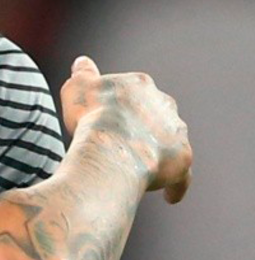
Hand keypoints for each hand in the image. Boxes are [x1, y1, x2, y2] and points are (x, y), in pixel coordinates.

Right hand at [60, 55, 192, 202]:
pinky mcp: (182, 159)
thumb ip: (83, 74)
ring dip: (161, 151)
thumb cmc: (91, 116)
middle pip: (158, 113)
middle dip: (147, 124)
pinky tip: (169, 197)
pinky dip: (176, 185)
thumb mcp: (77, 87)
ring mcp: (175, 132)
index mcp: (140, 85)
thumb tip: (82, 62)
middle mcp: (164, 105)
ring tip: (146, 167)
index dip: (121, 104)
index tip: (111, 115)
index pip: (135, 91)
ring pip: (172, 142)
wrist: (111, 147)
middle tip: (127, 140)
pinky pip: (182, 176)